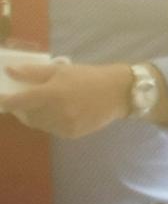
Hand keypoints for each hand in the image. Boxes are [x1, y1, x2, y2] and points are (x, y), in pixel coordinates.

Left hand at [0, 60, 136, 139]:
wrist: (119, 93)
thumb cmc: (88, 77)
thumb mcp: (60, 70)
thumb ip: (33, 72)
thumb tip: (9, 71)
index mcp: (52, 94)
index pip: (18, 102)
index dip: (5, 101)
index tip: (1, 98)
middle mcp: (57, 113)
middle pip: (26, 115)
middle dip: (21, 108)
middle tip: (24, 99)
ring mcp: (64, 126)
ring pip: (37, 124)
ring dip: (34, 115)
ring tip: (44, 105)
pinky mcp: (72, 134)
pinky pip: (51, 129)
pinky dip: (48, 121)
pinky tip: (59, 112)